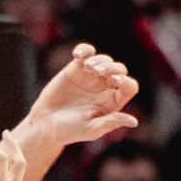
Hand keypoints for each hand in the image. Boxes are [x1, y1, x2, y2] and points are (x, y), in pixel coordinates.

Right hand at [22, 43, 138, 149]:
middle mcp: (105, 87)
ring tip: (89, 67)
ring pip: (104, 60)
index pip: (129, 86)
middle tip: (99, 72)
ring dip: (99, 61)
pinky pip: (86, 53)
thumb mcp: (92, 129)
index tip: (115, 81)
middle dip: (112, 68)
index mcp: (114, 102)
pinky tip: (78, 55)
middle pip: (119, 70)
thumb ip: (112, 122)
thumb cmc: (70, 131)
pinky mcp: (76, 68)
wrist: (46, 123)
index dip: (126, 81)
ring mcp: (91, 76)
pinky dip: (84, 50)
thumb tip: (134, 122)